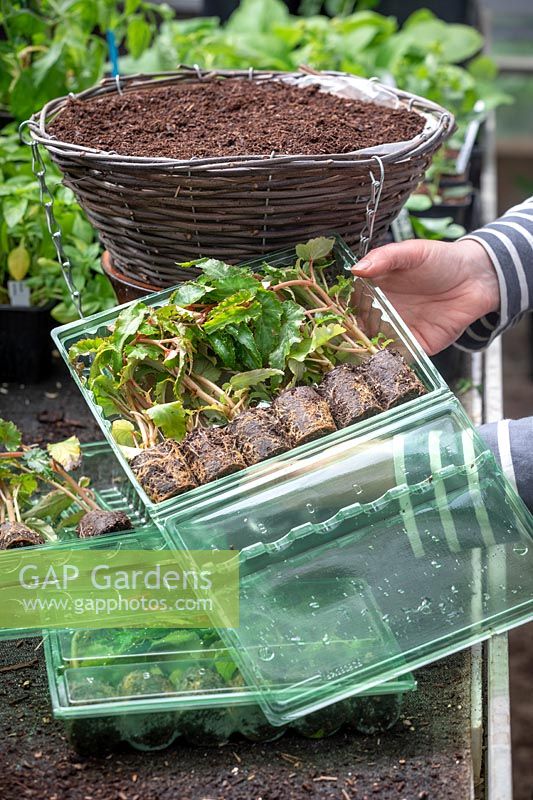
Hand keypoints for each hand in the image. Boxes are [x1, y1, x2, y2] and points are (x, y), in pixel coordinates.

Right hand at [352, 239, 500, 354]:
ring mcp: (398, 331)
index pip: (349, 303)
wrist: (477, 278)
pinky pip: (399, 358)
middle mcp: (383, 312)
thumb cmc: (442, 260)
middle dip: (347, 337)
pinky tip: (381, 364)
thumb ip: (385, 257)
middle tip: (338, 341)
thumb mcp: (411, 252)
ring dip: (364, 353)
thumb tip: (356, 269)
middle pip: (357, 329)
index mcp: (375, 289)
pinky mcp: (416, 346)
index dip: (338, 310)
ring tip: (354, 357)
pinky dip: (389, 363)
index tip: (328, 316)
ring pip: (374, 347)